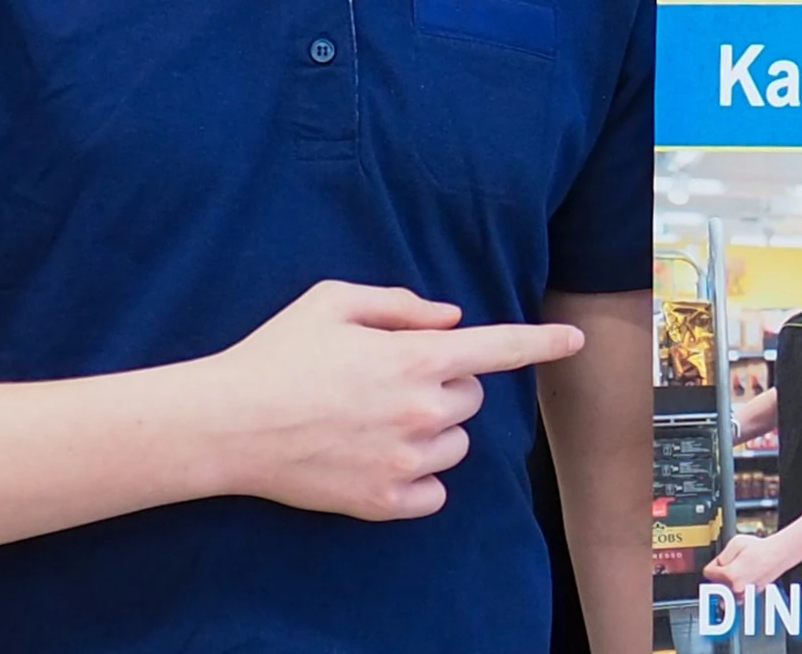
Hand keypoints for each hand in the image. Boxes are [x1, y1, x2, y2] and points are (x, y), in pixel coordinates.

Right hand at [208, 279, 583, 520]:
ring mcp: (405, 460)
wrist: (226, 424)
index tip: (575, 341)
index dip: (542, 342)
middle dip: (447, 387)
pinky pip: (435, 492)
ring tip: (380, 420)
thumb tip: (450, 319)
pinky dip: (420, 477)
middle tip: (393, 382)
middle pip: (473, 398)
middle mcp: (421, 409)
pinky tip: (381, 459)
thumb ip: (402, 304)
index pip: (500, 347)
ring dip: (436, 432)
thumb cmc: (277, 354)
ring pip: (458, 445)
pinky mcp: (384, 501)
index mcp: (416, 356)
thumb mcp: (335, 300)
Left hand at [704, 532, 791, 591]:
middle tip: (731, 564)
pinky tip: (745, 577)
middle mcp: (736, 588)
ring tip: (739, 571)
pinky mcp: (751, 596)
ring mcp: (744, 594)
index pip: (708, 573)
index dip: (713, 564)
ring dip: (728, 584)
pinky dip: (738, 588)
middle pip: (716, 584)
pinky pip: (737, 595)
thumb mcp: (736, 542)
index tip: (720, 561)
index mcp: (730, 575)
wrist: (779, 555)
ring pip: (726, 592)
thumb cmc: (760, 549)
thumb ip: (722, 556)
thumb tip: (717, 565)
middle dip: (720, 575)